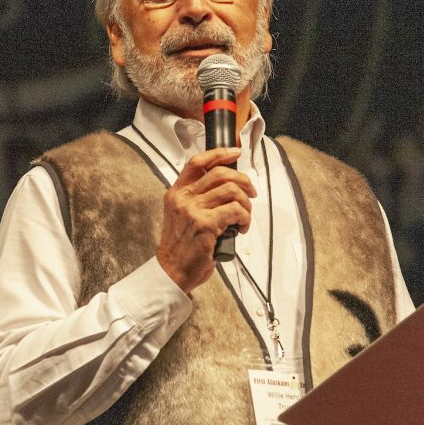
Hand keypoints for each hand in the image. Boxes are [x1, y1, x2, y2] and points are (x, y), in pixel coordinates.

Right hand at [156, 147, 255, 292]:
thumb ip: (197, 199)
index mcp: (177, 193)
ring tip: (245, 216)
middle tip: (251, 193)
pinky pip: (235, 210)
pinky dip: (245, 217)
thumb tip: (229, 188)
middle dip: (243, 180)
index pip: (197, 162)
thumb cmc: (181, 247)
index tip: (235, 152)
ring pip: (231, 190)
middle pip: (220, 173)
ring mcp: (194, 210)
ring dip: (246, 203)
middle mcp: (183, 198)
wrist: (172, 271)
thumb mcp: (182, 216)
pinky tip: (242, 228)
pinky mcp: (206, 224)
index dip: (219, 153)